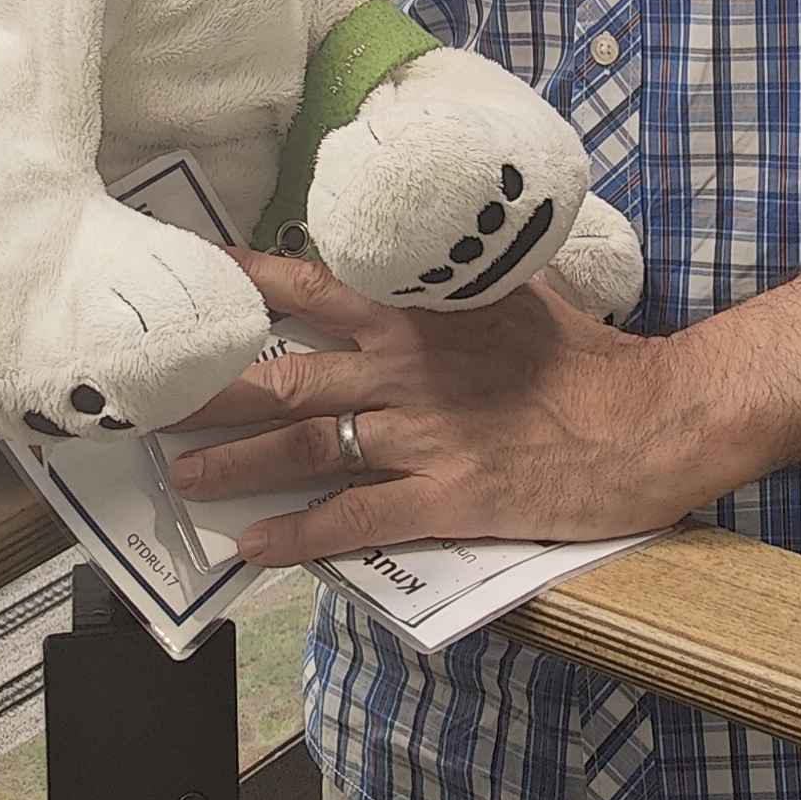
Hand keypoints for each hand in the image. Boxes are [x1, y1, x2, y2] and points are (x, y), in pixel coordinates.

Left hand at [163, 249, 714, 563]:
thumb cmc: (588, 356)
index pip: (312, 284)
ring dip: (235, 465)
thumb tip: (425, 250)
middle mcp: (405, 367)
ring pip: (303, 447)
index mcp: (419, 311)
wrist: (650, 418)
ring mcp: (420, 434)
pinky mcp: (444, 496)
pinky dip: (299, 536)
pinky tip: (256, 548)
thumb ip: (458, 280)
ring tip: (181, 478)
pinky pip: (354, 518)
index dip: (247, 283)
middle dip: (211, 392)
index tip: (193, 280)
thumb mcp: (519, 291)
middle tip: (150, 402)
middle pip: (284, 376)